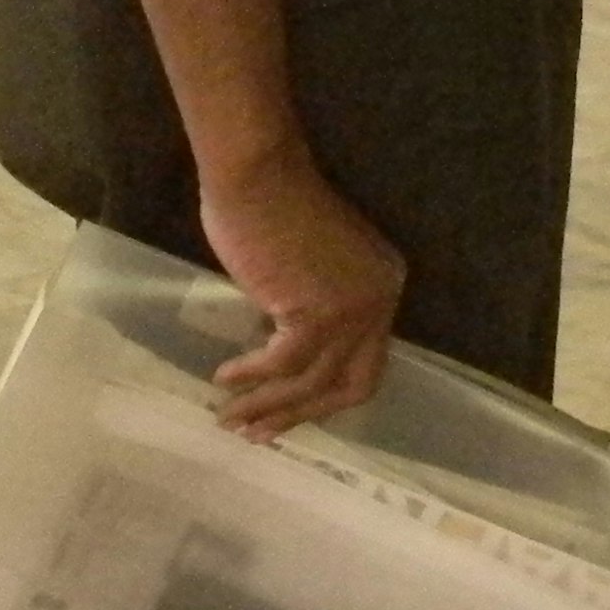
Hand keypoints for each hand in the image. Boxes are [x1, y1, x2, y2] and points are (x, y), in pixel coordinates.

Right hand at [196, 148, 407, 439]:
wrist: (259, 174)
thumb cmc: (273, 209)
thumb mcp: (311, 268)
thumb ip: (314, 308)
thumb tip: (289, 362)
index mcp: (384, 283)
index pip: (365, 361)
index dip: (326, 396)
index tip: (288, 414)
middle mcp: (381, 298)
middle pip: (352, 383)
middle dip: (303, 415)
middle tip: (260, 435)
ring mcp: (354, 308)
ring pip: (312, 382)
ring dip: (266, 407)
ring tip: (229, 419)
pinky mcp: (317, 312)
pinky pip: (281, 364)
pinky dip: (251, 377)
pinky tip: (225, 378)